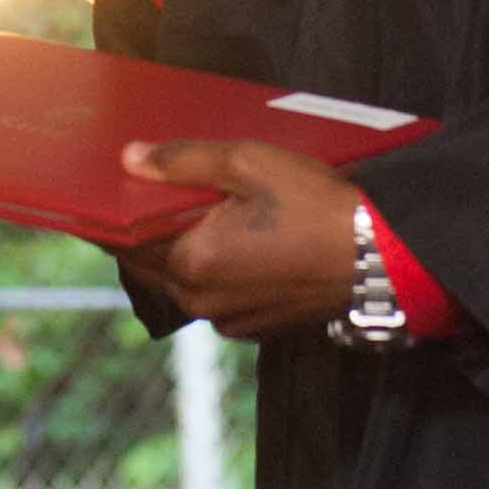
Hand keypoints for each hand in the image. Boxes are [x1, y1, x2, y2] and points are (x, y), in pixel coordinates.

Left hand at [121, 139, 362, 339]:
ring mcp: (228, 319)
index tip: (107, 194)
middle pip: (150, 264)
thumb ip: (183, 162)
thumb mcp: (249, 164)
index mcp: (192, 261)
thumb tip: (130, 160)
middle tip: (154, 196)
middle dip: (146, 232)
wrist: (381, 258)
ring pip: (182, 283)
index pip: (125, 241)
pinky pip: (214, 298)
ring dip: (180, 253)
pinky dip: (212, 273)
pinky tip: (235, 243)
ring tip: (198, 215)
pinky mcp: (255, 328)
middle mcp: (201, 300)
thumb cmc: (316, 206)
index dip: (111, 214)